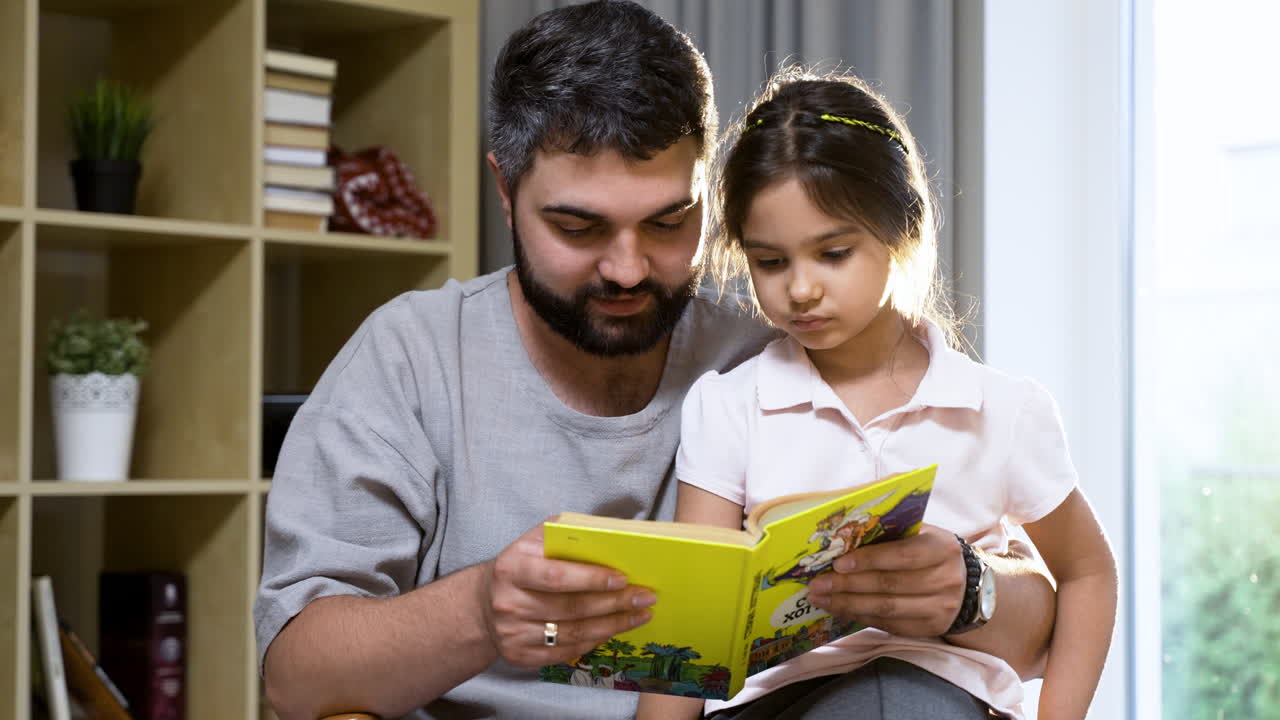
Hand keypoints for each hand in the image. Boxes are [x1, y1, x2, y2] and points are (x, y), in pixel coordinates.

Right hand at [478, 520, 655, 666]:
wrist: (484, 604)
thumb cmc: (520, 566)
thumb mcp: (533, 541)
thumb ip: (563, 533)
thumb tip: (608, 532)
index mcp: (512, 568)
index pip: (557, 576)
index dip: (591, 579)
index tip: (623, 578)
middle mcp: (509, 603)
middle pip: (570, 608)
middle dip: (613, 603)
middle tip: (644, 597)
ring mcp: (513, 633)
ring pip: (572, 633)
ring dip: (612, 625)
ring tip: (639, 615)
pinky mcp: (520, 655)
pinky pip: (566, 652)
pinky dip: (594, 641)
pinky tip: (614, 630)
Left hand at [806, 523, 964, 636]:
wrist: (970, 587)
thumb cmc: (932, 552)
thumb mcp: (922, 535)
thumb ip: (891, 534)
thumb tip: (843, 537)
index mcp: (942, 548)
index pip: (902, 555)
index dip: (869, 560)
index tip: (838, 563)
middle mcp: (945, 580)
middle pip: (890, 585)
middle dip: (849, 585)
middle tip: (818, 584)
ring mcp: (940, 608)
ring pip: (887, 609)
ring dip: (848, 604)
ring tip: (821, 598)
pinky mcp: (929, 628)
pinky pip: (888, 624)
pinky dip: (860, 617)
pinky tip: (839, 609)